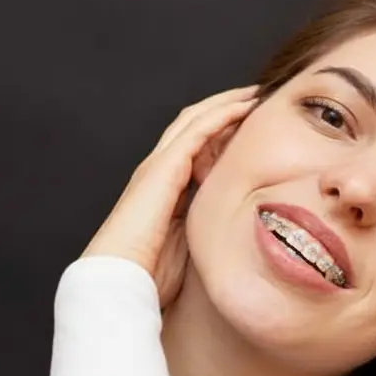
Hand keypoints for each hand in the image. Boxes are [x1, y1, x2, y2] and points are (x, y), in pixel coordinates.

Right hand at [81, 85, 257, 307]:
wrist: (119, 281)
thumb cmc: (150, 275)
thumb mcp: (188, 244)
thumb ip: (204, 227)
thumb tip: (234, 228)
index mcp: (164, 190)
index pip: (195, 149)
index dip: (220, 133)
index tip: (251, 127)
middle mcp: (159, 171)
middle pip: (194, 126)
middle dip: (224, 109)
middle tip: (255, 98)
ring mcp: (159, 166)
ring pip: (195, 120)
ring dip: (226, 104)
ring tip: (254, 94)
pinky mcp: (164, 167)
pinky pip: (197, 131)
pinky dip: (222, 114)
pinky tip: (245, 106)